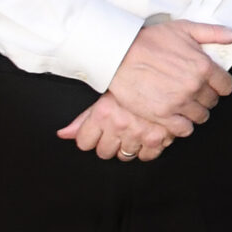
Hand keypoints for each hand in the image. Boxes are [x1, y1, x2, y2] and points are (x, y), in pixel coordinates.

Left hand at [58, 91, 176, 161]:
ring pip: (124, 156)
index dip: (90, 137)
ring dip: (127, 147)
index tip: (97, 132)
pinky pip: (146, 156)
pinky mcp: (158, 138)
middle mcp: (119, 124)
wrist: (169, 75)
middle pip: (103, 152)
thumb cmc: (136, 82)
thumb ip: (84, 118)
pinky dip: (147, 150)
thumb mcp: (107, 95)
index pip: (84, 142)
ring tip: (133, 132)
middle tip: (117, 132)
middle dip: (108, 144)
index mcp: (103, 112)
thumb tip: (62, 134)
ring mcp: (139, 133)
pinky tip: (147, 137)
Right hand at [107, 19, 231, 131]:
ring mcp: (178, 102)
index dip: (219, 85)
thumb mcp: (186, 29)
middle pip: (213, 102)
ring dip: (195, 112)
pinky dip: (182, 125)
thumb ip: (217, 33)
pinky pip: (183, 129)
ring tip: (184, 104)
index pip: (226, 86)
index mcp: (204, 66)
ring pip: (201, 117)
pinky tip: (175, 116)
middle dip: (206, 97)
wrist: (119, 53)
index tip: (210, 84)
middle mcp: (194, 86)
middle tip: (193, 92)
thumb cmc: (151, 40)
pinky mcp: (162, 115)